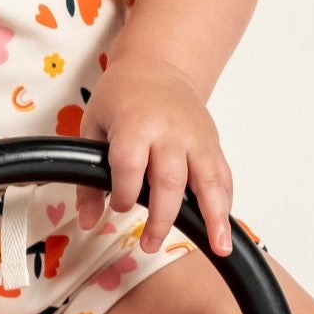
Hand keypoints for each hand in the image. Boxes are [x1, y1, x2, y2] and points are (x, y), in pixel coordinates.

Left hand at [78, 59, 234, 257]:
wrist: (158, 65)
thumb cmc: (122, 96)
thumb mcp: (93, 127)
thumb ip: (87, 176)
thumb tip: (87, 221)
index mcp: (135, 124)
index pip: (130, 166)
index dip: (123, 193)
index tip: (118, 206)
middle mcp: (170, 132)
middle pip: (170, 180)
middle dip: (162, 217)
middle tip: (150, 243)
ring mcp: (196, 138)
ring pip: (209, 180)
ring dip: (214, 216)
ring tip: (218, 248)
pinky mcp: (212, 144)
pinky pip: (223, 176)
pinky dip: (225, 203)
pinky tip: (224, 229)